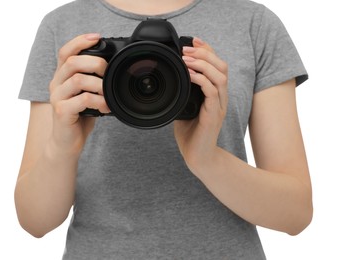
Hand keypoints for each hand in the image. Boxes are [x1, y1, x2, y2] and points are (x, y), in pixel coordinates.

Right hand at [49, 33, 109, 153]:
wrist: (67, 142)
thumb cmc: (79, 117)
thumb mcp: (86, 94)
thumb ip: (92, 81)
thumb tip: (113, 68)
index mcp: (61, 77)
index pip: (65, 52)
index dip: (80, 41)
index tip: (97, 37)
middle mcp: (56, 84)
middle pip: (72, 62)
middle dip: (95, 63)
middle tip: (108, 72)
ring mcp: (57, 98)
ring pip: (78, 79)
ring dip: (99, 84)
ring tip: (109, 93)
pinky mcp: (62, 112)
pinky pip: (82, 100)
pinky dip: (99, 101)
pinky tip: (106, 107)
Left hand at [174, 38, 227, 169]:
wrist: (198, 157)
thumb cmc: (191, 135)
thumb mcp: (184, 109)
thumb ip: (183, 95)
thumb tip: (171, 82)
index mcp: (215, 95)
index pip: (217, 66)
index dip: (207, 51)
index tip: (193, 41)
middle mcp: (220, 98)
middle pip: (222, 67)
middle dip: (205, 53)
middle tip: (187, 48)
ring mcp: (219, 106)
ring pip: (220, 76)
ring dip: (203, 63)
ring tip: (186, 58)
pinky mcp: (213, 115)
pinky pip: (212, 92)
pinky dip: (200, 79)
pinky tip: (188, 74)